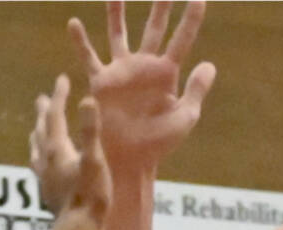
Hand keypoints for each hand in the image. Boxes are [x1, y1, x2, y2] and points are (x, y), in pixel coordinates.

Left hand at [30, 73, 111, 227]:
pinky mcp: (48, 192)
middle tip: (42, 99)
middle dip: (44, 112)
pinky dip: (41, 156)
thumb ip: (90, 131)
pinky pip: (40, 167)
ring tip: (37, 128)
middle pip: (42, 129)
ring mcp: (45, 177)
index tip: (62, 79)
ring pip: (37, 149)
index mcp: (57, 149)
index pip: (55, 115)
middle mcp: (46, 160)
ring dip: (38, 134)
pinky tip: (42, 165)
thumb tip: (87, 99)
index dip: (59, 96)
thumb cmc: (90, 195)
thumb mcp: (94, 160)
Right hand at [67, 0, 215, 173]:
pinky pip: (89, 58)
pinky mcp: (102, 82)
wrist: (131, 160)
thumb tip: (209, 64)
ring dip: (117, 12)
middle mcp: (145, 67)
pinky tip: (73, 23)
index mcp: (168, 74)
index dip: (191, 18)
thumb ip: (196, 91)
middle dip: (161, 3)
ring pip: (119, 34)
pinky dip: (81, 42)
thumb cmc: (159, 144)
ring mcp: (122, 71)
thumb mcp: (184, 118)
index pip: (182, 39)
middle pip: (154, 26)